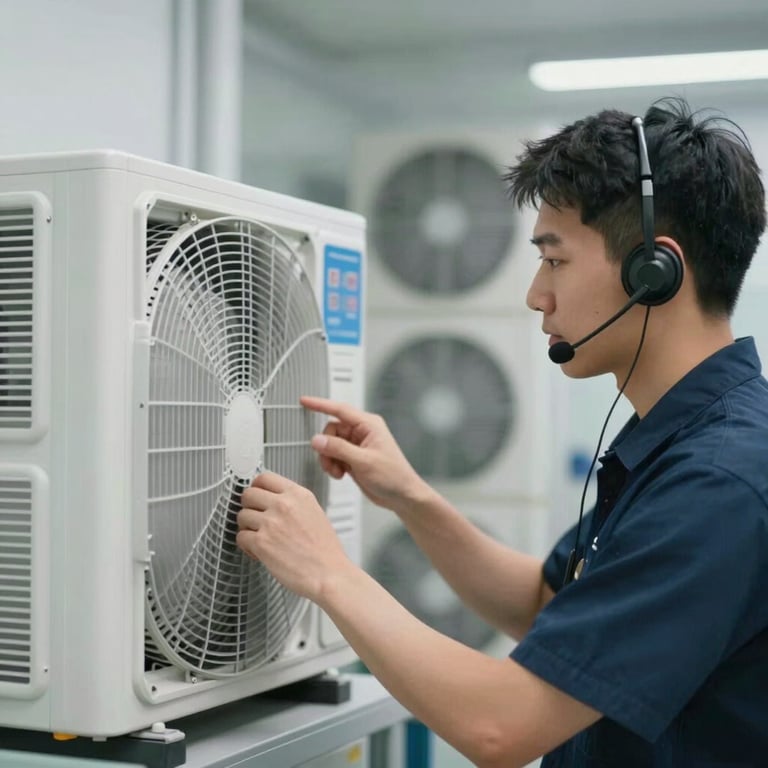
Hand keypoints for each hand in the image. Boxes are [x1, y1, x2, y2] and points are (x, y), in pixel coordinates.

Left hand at [236, 471, 351, 600]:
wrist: (328, 574)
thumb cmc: (325, 551)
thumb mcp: (314, 513)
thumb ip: (293, 503)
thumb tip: (273, 501)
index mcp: (298, 495)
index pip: (265, 477)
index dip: (256, 487)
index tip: (256, 495)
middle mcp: (283, 505)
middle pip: (248, 494)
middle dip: (249, 507)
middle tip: (255, 518)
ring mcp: (270, 523)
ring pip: (241, 516)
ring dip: (247, 528)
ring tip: (260, 538)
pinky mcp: (261, 543)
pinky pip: (241, 537)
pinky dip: (247, 546)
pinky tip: (259, 552)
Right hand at [300, 396, 429, 512]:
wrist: (402, 495)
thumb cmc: (393, 476)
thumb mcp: (363, 461)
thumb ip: (338, 449)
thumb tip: (317, 440)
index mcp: (369, 425)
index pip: (339, 410)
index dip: (320, 404)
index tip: (304, 401)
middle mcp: (362, 432)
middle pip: (331, 431)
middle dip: (327, 447)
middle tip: (331, 462)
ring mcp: (357, 445)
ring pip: (330, 444)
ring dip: (329, 459)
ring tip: (338, 472)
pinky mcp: (353, 458)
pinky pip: (334, 455)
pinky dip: (332, 465)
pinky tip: (341, 474)